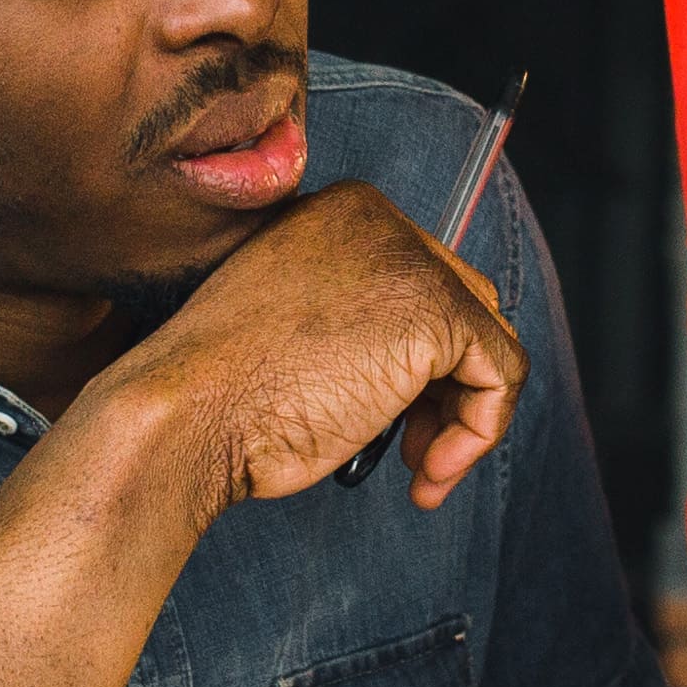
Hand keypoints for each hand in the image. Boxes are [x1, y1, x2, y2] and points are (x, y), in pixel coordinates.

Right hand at [97, 178, 525, 509]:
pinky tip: (428, 473)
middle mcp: (379, 219)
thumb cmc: (221, 390)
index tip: (392, 416)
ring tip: (421, 468)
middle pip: (462, 305)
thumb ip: (356, 317)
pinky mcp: (434, 312)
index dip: (420, 360)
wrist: (185, 412)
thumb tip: (427, 362)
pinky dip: (480, 433)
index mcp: (340, 213)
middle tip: (410, 448)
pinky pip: (501, 376)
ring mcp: (408, 261)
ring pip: (486, 343)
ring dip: (463, 418)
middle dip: (444, 387)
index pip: (422, 279)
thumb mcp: (295, 327)